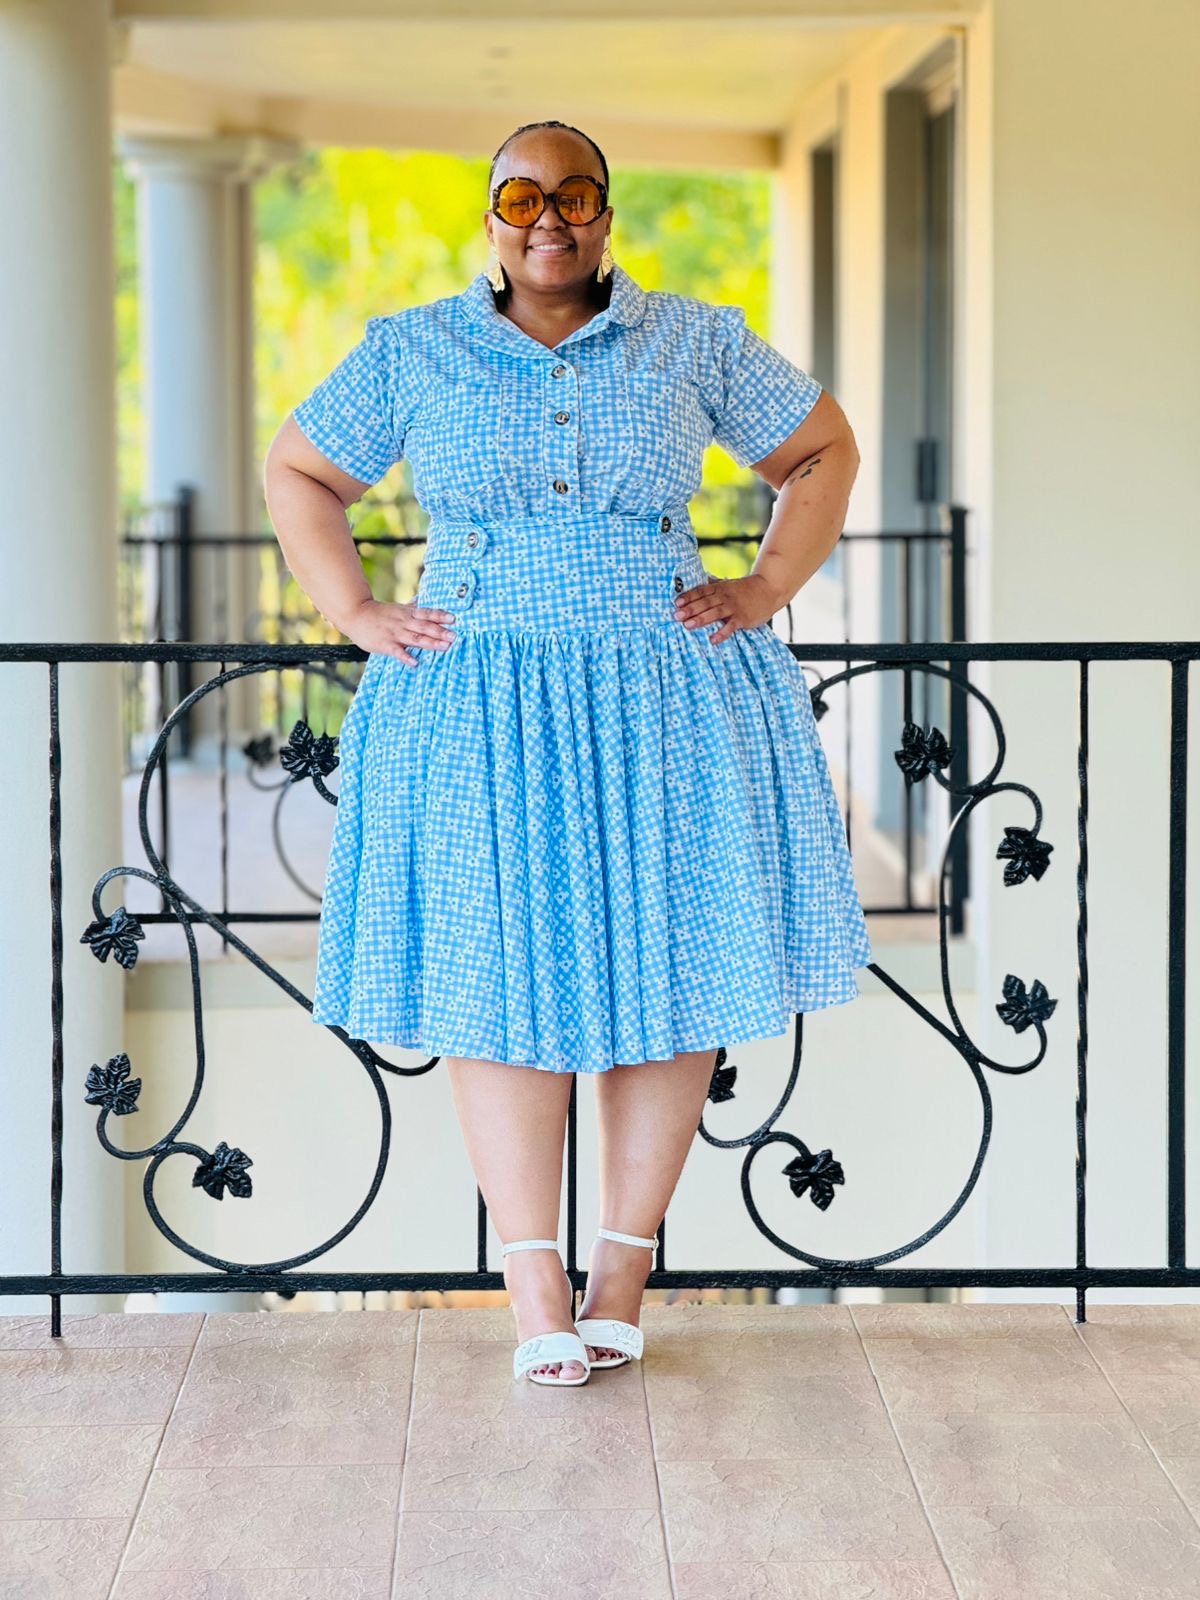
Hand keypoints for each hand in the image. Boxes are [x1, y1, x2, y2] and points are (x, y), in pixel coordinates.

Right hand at [339, 597, 455, 668]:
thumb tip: (422, 601)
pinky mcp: (385, 644)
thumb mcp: (397, 608)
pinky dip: (406, 657)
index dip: (440, 616)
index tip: (454, 619)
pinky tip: (415, 663)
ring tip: (444, 647)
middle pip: (425, 626)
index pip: (427, 613)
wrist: (355, 614)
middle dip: (440, 631)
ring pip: (415, 638)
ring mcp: (395, 633)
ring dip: (430, 642)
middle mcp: (404, 622)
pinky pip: (397, 651)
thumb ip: (411, 607)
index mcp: (407, 614)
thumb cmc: (378, 613)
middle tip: (455, 636)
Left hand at [674, 573, 786, 645]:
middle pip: (705, 602)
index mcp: (719, 588)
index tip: (676, 603)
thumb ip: (712, 584)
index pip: (701, 591)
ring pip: (715, 613)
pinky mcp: (743, 618)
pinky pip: (731, 626)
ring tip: (688, 625)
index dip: (688, 597)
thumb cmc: (744, 589)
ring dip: (701, 619)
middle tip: (676, 616)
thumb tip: (696, 581)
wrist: (768, 589)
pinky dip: (722, 633)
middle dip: (690, 609)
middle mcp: (724, 597)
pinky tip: (713, 640)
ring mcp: (734, 607)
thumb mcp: (727, 584)